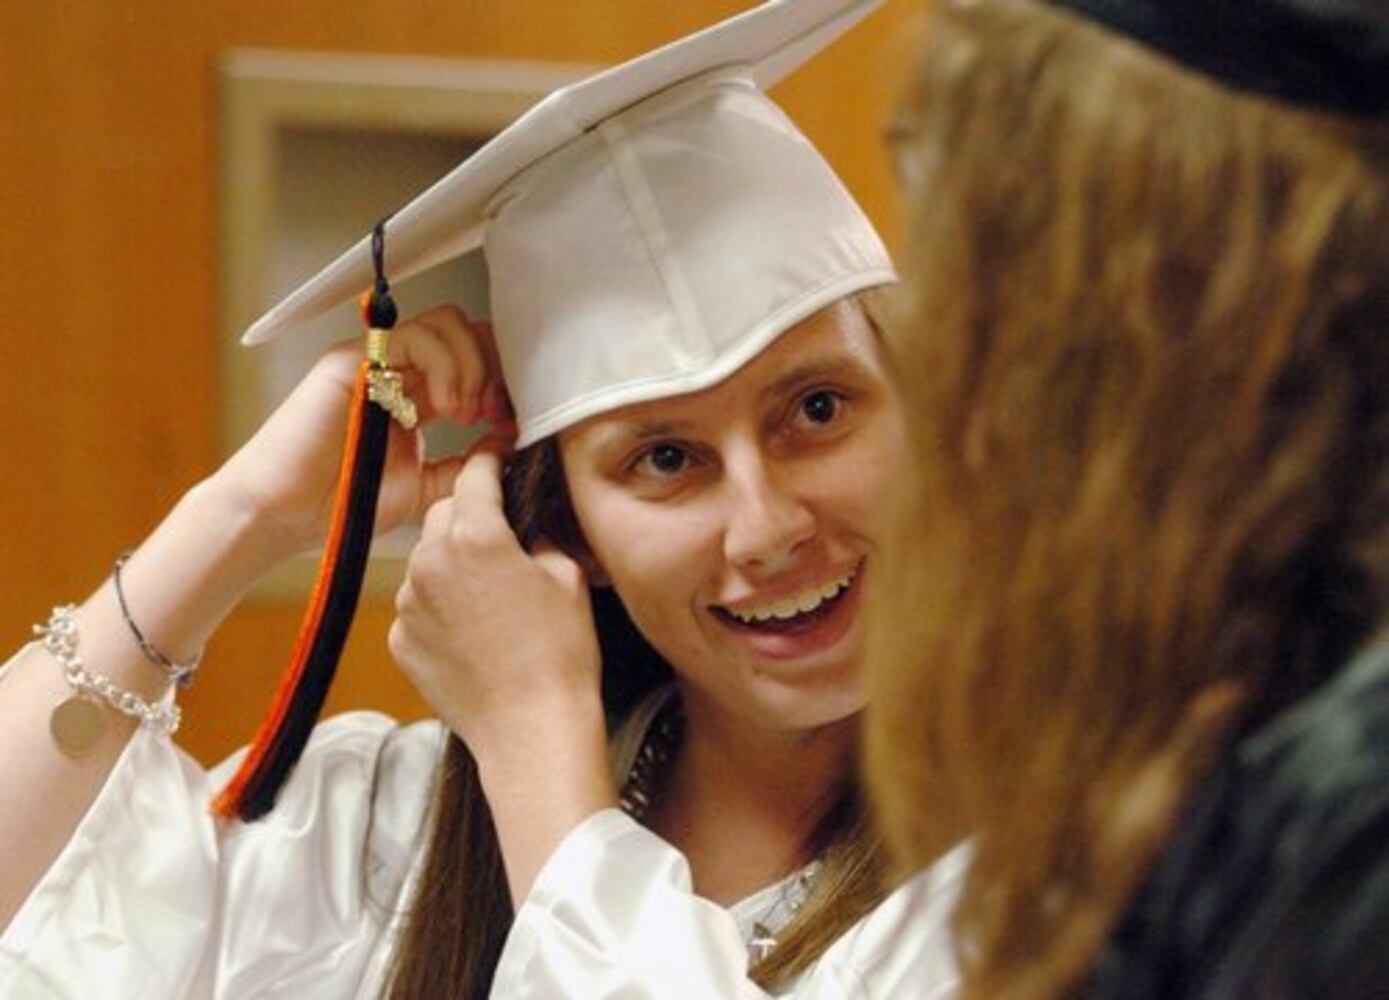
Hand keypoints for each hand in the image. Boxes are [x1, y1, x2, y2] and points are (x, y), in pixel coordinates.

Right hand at [208, 305, 513, 561]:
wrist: (286, 516)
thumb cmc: (345, 505)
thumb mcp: (427, 487)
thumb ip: (467, 464)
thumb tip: (508, 441)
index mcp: (419, 397)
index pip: (476, 360)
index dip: (503, 383)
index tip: (511, 422)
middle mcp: (399, 371)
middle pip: (469, 332)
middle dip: (494, 369)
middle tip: (491, 414)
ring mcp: (376, 360)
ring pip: (448, 324)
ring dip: (470, 366)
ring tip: (463, 413)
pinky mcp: (353, 358)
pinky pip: (413, 336)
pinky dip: (443, 365)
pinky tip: (443, 406)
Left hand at [388, 439, 604, 755]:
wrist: (530, 729)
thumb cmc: (559, 655)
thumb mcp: (567, 579)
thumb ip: (539, 539)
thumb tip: (528, 530)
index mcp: (475, 535)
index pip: (475, 474)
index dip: (490, 461)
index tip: (497, 458)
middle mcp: (429, 562)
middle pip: (444, 514)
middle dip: (469, 516)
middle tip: (502, 535)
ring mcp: (407, 604)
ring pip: (425, 561)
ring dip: (451, 565)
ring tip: (490, 597)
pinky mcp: (399, 641)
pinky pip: (417, 606)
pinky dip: (438, 609)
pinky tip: (473, 632)